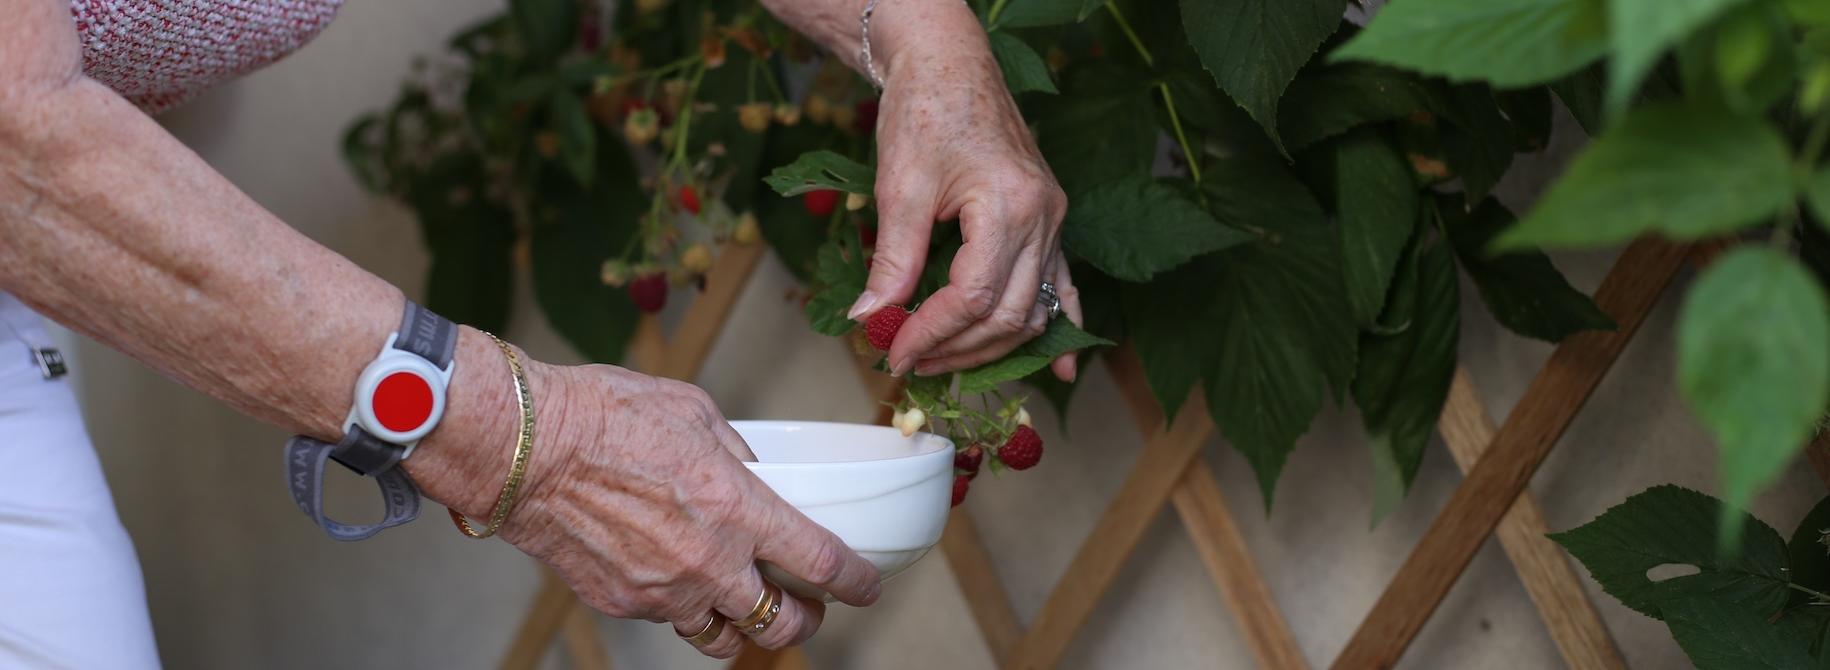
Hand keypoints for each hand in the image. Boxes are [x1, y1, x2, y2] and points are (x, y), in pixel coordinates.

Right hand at [453, 362, 881, 657]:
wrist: (526, 448)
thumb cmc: (604, 415)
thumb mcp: (694, 411)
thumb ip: (734, 451)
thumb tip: (749, 470)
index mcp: (738, 509)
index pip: (820, 563)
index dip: (855, 583)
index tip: (867, 587)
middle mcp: (709, 562)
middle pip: (781, 625)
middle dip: (805, 621)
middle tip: (807, 608)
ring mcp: (664, 592)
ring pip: (722, 638)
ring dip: (743, 627)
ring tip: (743, 607)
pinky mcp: (623, 604)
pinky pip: (667, 620)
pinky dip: (680, 607)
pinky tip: (674, 580)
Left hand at [849, 1, 1083, 381]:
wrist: (950, 63)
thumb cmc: (924, 110)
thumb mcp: (900, 184)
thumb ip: (893, 258)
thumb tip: (872, 317)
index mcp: (1010, 206)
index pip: (975, 297)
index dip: (932, 333)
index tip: (893, 352)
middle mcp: (1043, 217)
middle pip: (1011, 313)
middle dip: (959, 348)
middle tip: (909, 362)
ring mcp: (1052, 219)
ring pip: (1036, 307)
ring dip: (995, 345)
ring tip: (947, 362)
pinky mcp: (1048, 219)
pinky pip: (1061, 284)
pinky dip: (1057, 326)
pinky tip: (1063, 368)